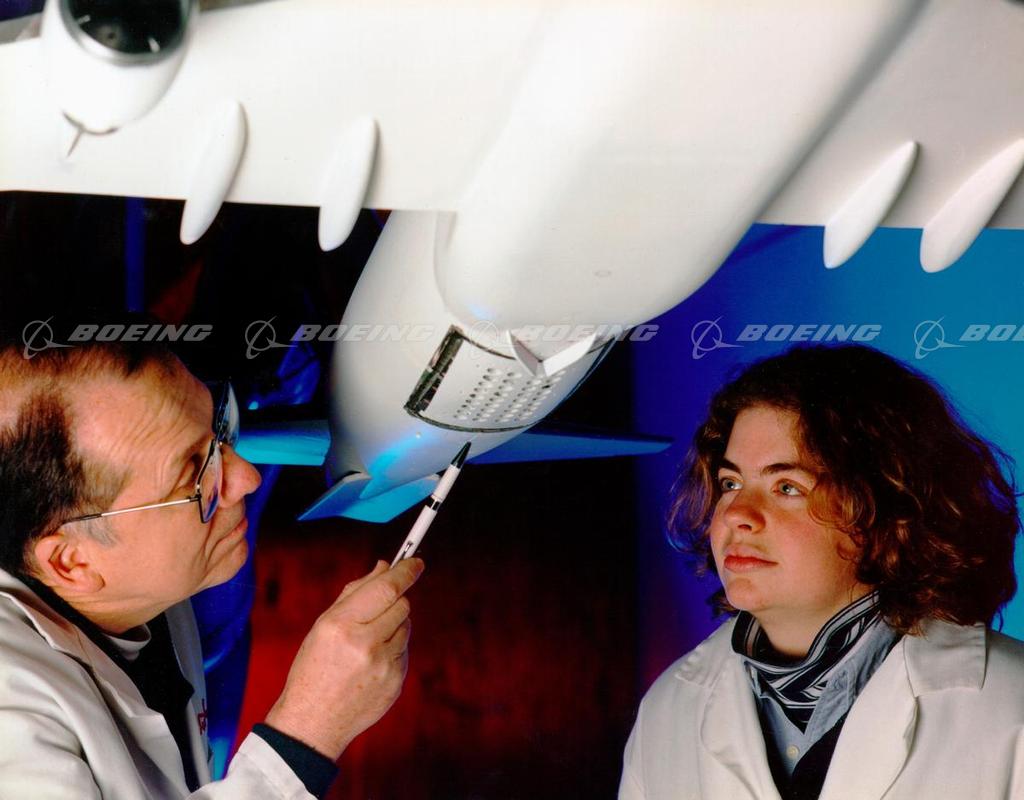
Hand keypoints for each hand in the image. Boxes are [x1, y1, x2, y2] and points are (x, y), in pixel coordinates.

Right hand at [263, 558, 423, 759]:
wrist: (313, 721)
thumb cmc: (315, 667)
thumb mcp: (323, 625)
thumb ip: (355, 592)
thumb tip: (385, 566)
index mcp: (341, 625)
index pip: (386, 589)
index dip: (405, 572)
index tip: (416, 561)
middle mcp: (364, 644)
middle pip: (402, 604)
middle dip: (396, 599)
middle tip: (380, 607)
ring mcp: (383, 666)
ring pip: (406, 626)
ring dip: (393, 626)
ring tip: (366, 644)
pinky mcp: (395, 682)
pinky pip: (404, 650)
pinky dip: (393, 649)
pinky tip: (370, 663)